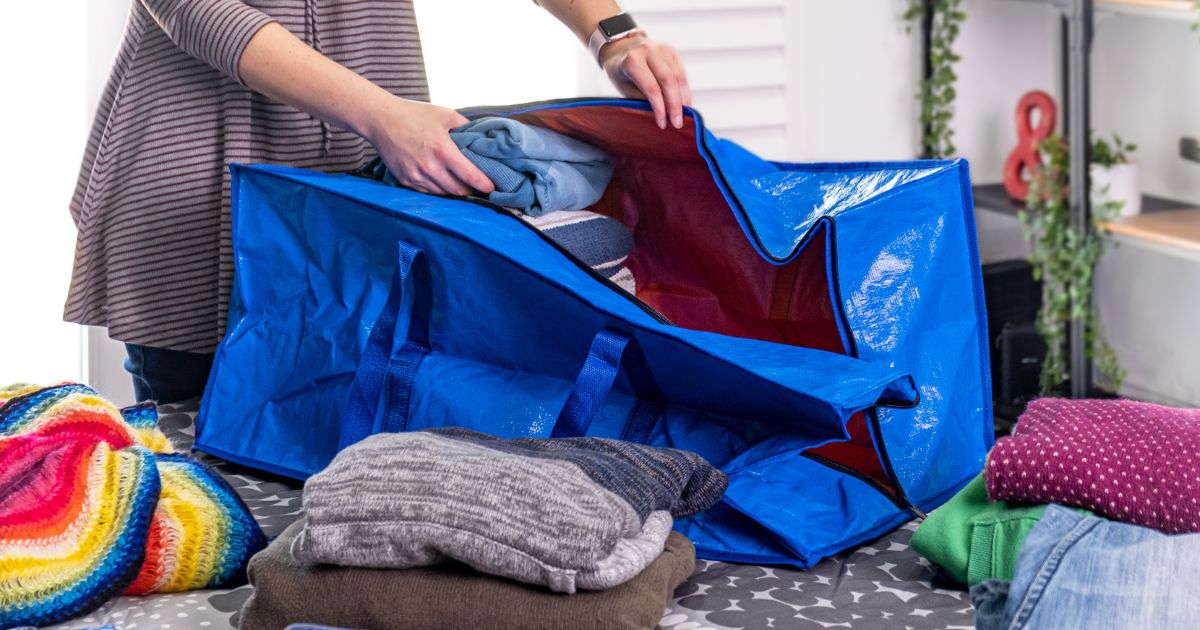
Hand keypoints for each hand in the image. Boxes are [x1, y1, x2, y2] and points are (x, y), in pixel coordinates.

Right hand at [361, 97, 494, 196]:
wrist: (381, 120)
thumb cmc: (415, 114)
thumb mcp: (446, 115)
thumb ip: (466, 127)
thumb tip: (483, 138)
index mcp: (443, 150)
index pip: (470, 176)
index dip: (484, 185)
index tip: (492, 187)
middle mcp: (430, 167)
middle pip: (459, 190)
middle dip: (472, 190)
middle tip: (480, 187)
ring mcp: (417, 176)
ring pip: (444, 193)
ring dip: (455, 191)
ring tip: (464, 185)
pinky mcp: (406, 181)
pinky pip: (428, 192)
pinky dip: (439, 189)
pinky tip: (443, 181)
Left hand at [599, 36, 691, 129]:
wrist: (621, 48)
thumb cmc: (621, 73)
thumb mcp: (625, 89)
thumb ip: (643, 100)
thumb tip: (663, 116)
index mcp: (632, 60)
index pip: (651, 88)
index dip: (659, 108)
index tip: (662, 124)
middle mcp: (648, 51)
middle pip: (668, 81)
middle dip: (675, 105)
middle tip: (678, 123)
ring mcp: (662, 48)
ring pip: (679, 76)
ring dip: (683, 98)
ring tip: (684, 115)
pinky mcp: (672, 50)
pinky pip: (682, 72)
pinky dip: (685, 89)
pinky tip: (685, 102)